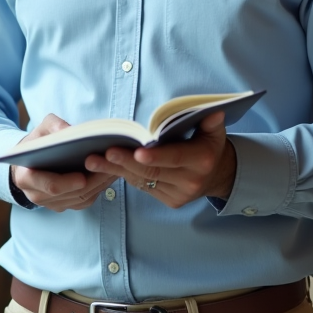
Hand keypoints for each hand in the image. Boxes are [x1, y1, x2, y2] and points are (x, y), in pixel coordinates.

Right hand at [11, 114, 117, 211]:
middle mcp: (37, 195)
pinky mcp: (65, 205)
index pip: (49, 186)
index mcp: (26, 178)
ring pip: (81, 199)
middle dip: (92, 182)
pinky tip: (109, 174)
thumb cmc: (36, 144)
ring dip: (99, 185)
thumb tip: (69, 130)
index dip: (67, 183)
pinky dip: (99, 189)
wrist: (28, 162)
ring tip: (114, 169)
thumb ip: (53, 126)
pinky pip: (85, 201)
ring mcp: (52, 203)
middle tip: (109, 168)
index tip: (83, 177)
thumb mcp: (40, 129)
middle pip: (70, 194)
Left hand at [85, 112, 235, 208]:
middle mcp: (190, 181)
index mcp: (202, 161)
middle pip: (153, 171)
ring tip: (93, 161)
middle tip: (103, 153)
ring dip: (116, 170)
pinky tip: (107, 167)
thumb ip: (211, 121)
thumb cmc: (210, 145)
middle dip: (125, 163)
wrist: (219, 175)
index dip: (156, 156)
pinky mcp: (170, 202)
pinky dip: (125, 176)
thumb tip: (213, 110)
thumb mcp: (215, 131)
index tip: (137, 152)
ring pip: (143, 181)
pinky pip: (143, 187)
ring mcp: (179, 194)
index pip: (176, 158)